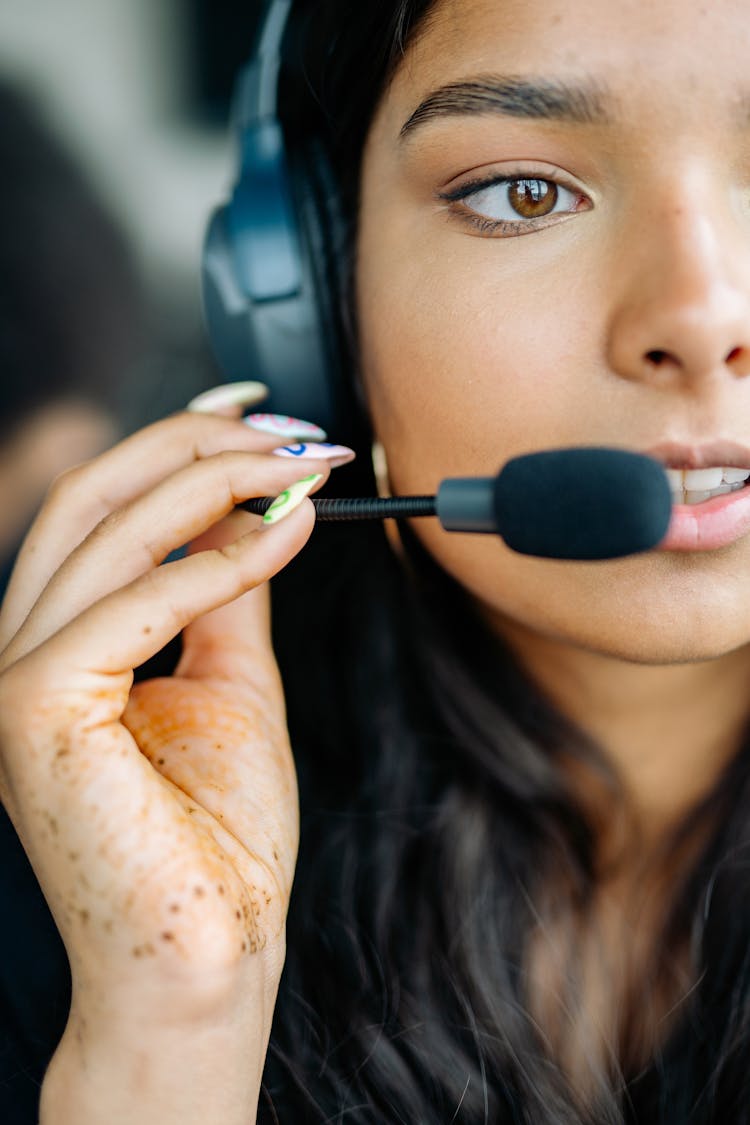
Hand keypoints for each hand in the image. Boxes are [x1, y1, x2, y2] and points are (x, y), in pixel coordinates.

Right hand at [0, 411, 332, 1035]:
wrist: (207, 957)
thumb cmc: (217, 838)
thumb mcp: (232, 684)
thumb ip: (225, 596)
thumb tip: (253, 512)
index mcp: (58, 644)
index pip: (101, 509)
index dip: (174, 443)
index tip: (256, 412)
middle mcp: (18, 651)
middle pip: (93, 498)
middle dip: (195, 445)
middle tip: (291, 431)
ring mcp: (14, 681)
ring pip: (110, 533)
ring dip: (217, 484)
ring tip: (303, 467)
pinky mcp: (33, 711)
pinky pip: (136, 603)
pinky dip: (218, 562)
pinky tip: (287, 534)